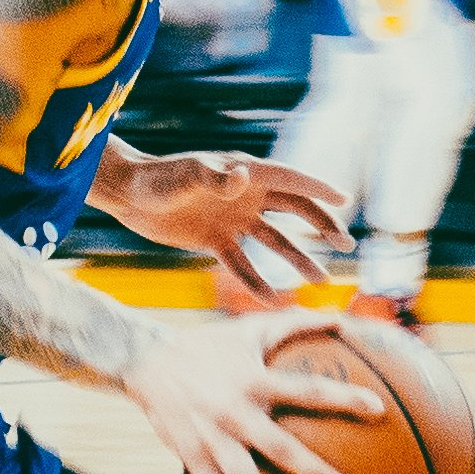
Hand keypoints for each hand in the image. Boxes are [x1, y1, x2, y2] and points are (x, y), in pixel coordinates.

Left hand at [98, 149, 351, 302]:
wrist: (129, 196)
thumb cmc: (158, 178)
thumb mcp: (186, 177)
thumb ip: (214, 177)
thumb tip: (243, 176)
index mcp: (245, 173)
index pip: (290, 180)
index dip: (318, 188)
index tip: (345, 199)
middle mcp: (245, 196)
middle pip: (293, 211)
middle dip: (321, 225)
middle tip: (346, 244)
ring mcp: (232, 220)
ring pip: (274, 241)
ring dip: (297, 258)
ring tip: (320, 280)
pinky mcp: (215, 241)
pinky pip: (242, 264)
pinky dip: (256, 281)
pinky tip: (273, 300)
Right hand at [123, 307, 383, 473]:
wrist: (146, 361)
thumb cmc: (208, 345)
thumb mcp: (249, 330)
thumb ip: (295, 324)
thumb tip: (342, 316)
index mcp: (254, 381)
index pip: (306, 391)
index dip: (342, 399)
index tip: (378, 411)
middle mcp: (235, 413)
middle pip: (280, 448)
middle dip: (313, 472)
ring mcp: (213, 440)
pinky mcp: (192, 458)